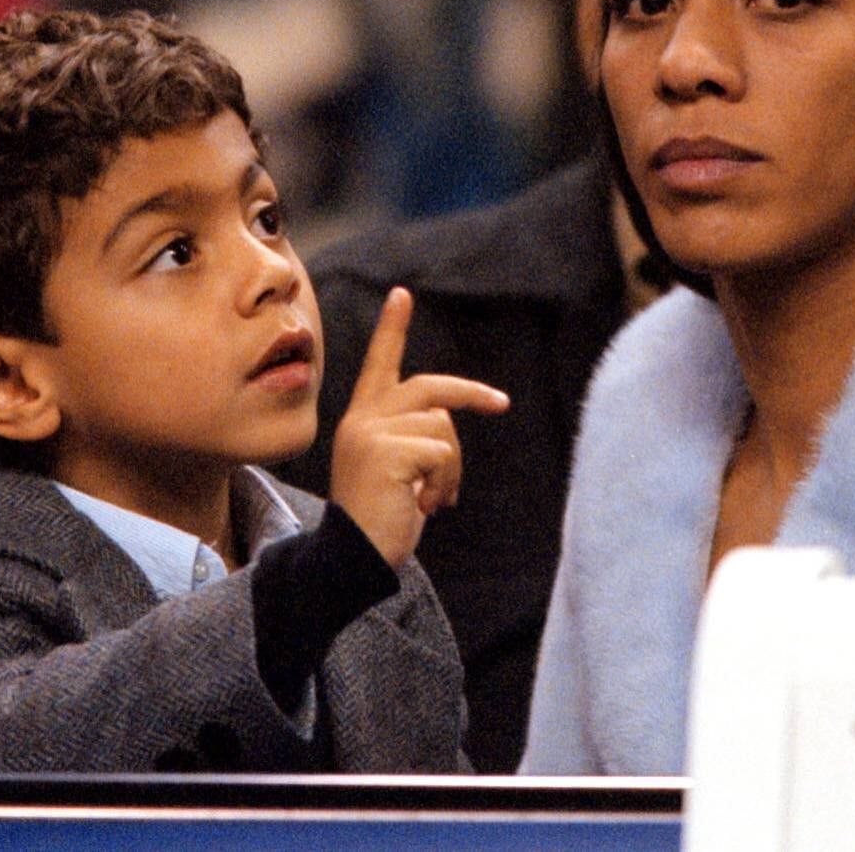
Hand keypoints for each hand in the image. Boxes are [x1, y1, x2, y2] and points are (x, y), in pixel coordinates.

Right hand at [329, 287, 508, 567]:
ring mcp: (372, 432)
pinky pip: (442, 453)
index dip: (393, 329)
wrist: (352, 559)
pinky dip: (445, 483)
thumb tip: (449, 425)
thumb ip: (413, 437)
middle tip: (502, 404)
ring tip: (433, 500)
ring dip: (452, 469)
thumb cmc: (381, 519)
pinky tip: (424, 507)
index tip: (402, 294)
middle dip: (471, 393)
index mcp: (363, 419)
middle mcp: (362, 419)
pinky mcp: (386, 451)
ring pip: (443, 428)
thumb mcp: (396, 469)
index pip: (380, 364)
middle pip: (431, 387)